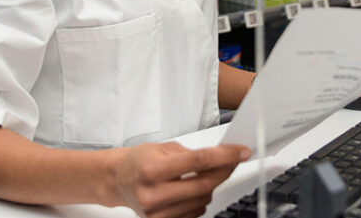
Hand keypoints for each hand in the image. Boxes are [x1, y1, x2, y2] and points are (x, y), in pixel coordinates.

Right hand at [107, 142, 250, 217]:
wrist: (119, 180)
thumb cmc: (140, 161)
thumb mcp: (163, 148)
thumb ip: (191, 154)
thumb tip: (221, 158)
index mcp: (153, 169)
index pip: (199, 161)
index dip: (225, 156)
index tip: (242, 152)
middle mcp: (154, 194)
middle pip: (204, 184)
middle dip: (224, 170)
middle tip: (234, 160)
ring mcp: (158, 213)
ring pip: (203, 199)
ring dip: (211, 185)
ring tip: (202, 174)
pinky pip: (195, 212)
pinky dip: (200, 199)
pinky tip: (192, 189)